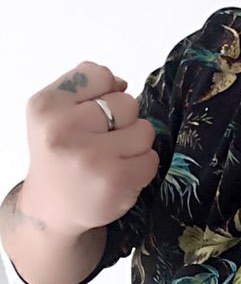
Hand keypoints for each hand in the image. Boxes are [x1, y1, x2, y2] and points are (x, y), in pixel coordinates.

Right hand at [20, 61, 158, 237]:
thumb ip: (87, 85)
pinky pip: (151, 158)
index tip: (89, 113)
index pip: (100, 74)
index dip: (104, 92)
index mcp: (46, 107)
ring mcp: (90, 157)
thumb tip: (122, 84)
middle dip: (122, 120)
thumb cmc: (62, 151)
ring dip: (134, 144)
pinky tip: (118, 174)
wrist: (51, 209)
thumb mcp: (56, 111)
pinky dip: (141, 165)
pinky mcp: (115, 180)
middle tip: (100, 140)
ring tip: (110, 158)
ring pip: (144, 130)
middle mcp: (63, 130)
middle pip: (127, 102)